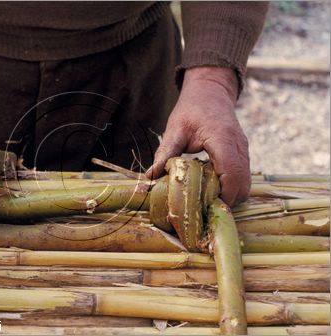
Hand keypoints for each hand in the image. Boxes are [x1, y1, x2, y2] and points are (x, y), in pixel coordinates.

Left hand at [145, 67, 249, 206]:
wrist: (210, 92)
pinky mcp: (243, 153)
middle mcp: (238, 146)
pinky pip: (243, 177)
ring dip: (230, 195)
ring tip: (206, 201)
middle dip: (226, 201)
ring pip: (246, 183)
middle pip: (243, 184)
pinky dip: (231, 187)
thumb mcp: (174, 130)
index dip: (223, 195)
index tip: (205, 208)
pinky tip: (211, 188)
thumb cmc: (191, 109)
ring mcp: (244, 150)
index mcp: (222, 138)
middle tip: (203, 209)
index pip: (231, 174)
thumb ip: (165, 153)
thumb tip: (151, 176)